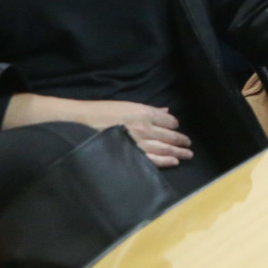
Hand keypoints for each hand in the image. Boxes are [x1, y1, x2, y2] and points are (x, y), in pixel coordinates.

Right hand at [3, 95, 192, 167]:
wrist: (77, 124)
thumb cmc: (98, 113)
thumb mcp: (125, 105)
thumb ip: (147, 110)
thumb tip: (164, 111)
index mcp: (143, 112)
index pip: (167, 120)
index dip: (175, 126)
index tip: (179, 129)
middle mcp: (145, 127)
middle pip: (169, 135)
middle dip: (181, 140)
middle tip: (189, 145)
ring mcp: (138, 142)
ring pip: (164, 148)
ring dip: (178, 151)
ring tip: (187, 154)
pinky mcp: (130, 154)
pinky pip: (152, 160)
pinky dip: (166, 161)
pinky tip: (174, 162)